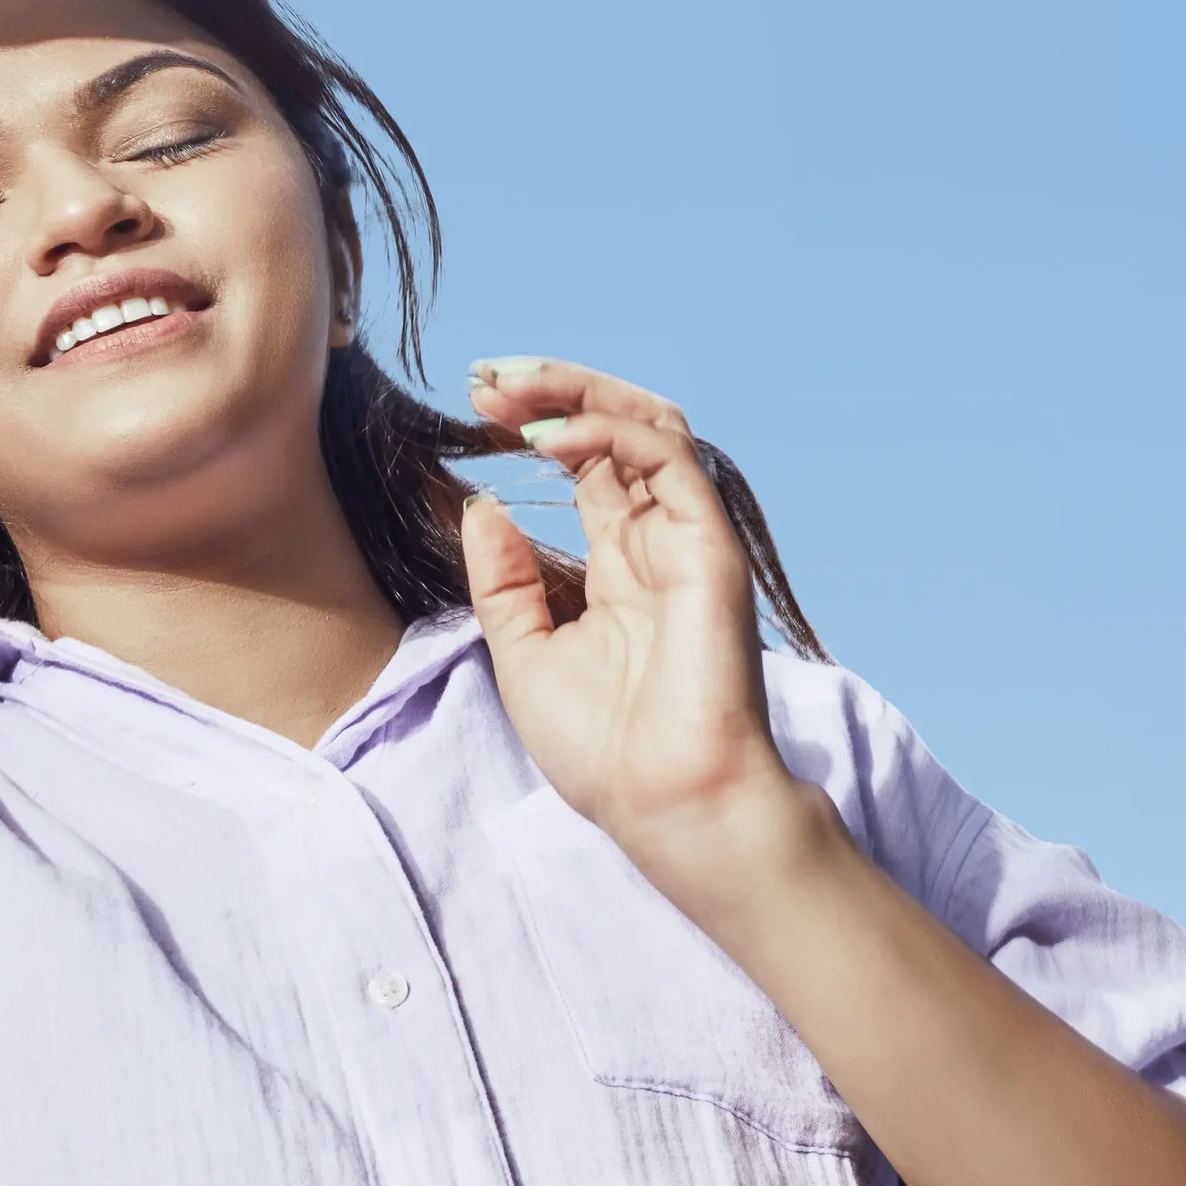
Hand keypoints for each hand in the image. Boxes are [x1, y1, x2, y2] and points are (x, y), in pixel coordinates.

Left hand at [461, 357, 829, 925]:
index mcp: (621, 565)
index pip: (588, 464)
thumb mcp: (523, 655)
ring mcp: (688, 540)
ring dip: (580, 395)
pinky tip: (550, 440)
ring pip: (650, 426)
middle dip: (554, 391)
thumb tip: (480, 504)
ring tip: (512, 390)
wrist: (664, 805)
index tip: (474, 402)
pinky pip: (669, 460)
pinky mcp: (711, 547)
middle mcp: (658, 541)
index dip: (535, 422)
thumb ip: (504, 581)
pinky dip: (610, 433)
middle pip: (617, 429)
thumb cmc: (604, 751)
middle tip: (486, 379)